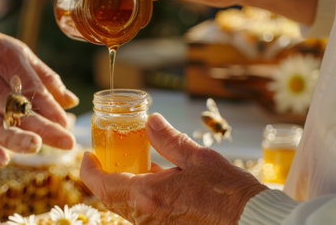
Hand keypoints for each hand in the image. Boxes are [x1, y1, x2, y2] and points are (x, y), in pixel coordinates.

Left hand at [80, 113, 266, 223]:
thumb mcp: (198, 158)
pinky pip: (140, 213)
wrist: (248, 221)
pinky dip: (137, 195)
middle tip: (105, 156)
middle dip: (103, 176)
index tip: (87, 155)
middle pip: (109, 197)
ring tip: (129, 163)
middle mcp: (146, 216)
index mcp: (150, 195)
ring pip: (124, 207)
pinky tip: (152, 178)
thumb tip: (152, 121)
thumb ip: (169, 140)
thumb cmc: (227, 192)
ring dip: (120, 186)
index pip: (103, 185)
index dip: (89, 170)